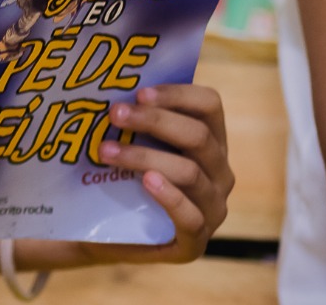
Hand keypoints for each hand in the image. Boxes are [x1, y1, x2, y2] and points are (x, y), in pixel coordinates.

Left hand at [78, 83, 232, 264]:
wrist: (107, 229)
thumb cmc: (123, 174)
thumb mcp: (132, 142)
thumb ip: (132, 118)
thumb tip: (106, 83)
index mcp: (209, 140)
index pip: (209, 105)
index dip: (177, 94)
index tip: (139, 92)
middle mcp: (219, 172)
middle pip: (198, 136)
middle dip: (154, 121)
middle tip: (115, 114)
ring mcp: (212, 208)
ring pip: (190, 173)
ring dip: (145, 157)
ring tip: (107, 151)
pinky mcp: (195, 241)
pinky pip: (191, 217)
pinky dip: (170, 197)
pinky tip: (147, 182)